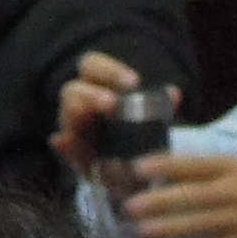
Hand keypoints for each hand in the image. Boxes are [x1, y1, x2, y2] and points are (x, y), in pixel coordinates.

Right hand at [53, 51, 147, 182]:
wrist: (133, 171)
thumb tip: (173, 93)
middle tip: (112, 104)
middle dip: (91, 94)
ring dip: (75, 115)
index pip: (92, 66)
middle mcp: (79, 105)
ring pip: (66, 116)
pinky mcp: (73, 155)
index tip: (134, 82)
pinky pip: (63, 146)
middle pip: (72, 90)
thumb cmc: (140, 138)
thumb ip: (159, 106)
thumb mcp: (152, 120)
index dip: (109, 71)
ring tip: (91, 119)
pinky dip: (64, 143)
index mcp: (96, 87)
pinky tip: (64, 141)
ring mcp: (72, 130)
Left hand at [122, 153, 236, 237]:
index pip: (193, 164)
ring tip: (142, 231)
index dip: (163, 165)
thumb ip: (215, 169)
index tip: (137, 167)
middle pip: (189, 196)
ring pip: (196, 224)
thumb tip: (176, 171)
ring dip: (167, 228)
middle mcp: (235, 192)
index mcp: (235, 167)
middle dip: (157, 202)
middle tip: (130, 206)